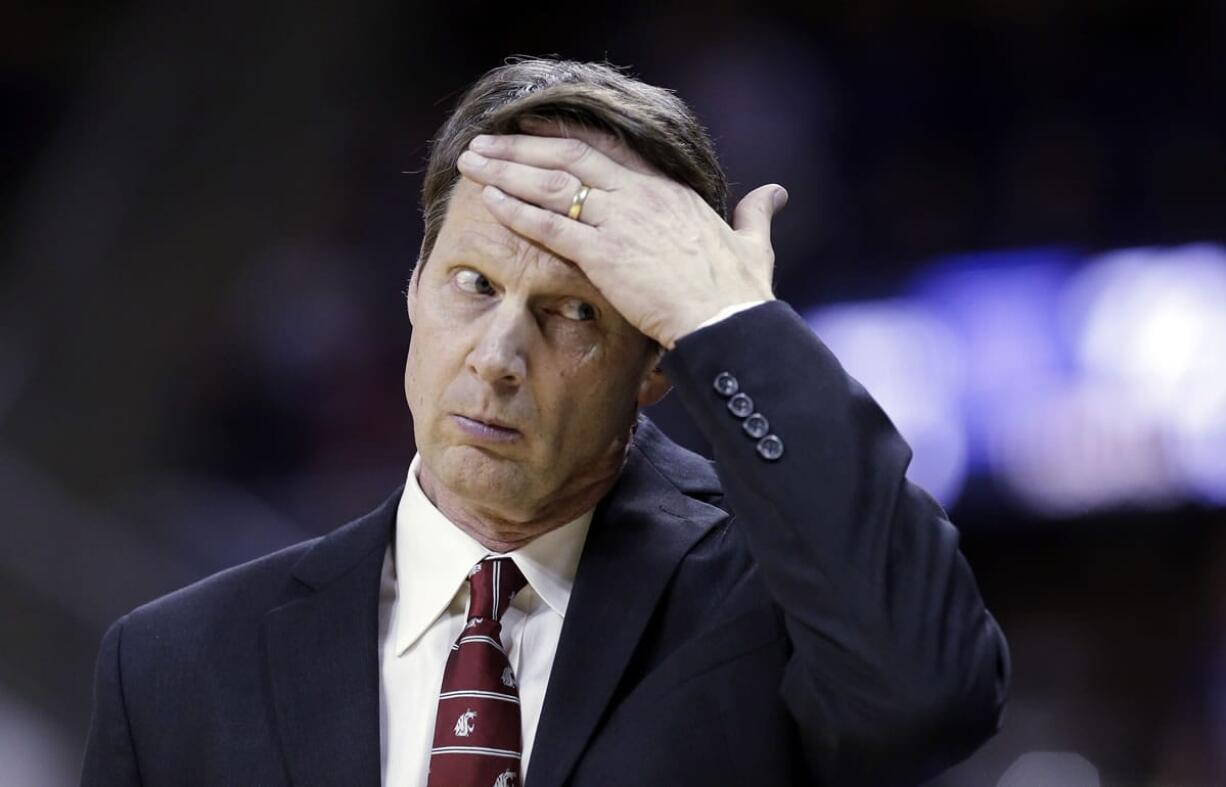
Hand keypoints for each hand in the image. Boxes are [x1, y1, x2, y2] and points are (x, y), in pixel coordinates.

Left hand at [455, 126, 786, 348]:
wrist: (729, 322)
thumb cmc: (741, 292)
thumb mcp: (754, 245)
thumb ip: (757, 216)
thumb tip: (776, 195)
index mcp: (668, 192)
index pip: (605, 152)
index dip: (563, 139)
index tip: (531, 129)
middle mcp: (639, 196)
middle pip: (567, 158)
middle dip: (520, 148)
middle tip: (484, 142)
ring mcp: (619, 222)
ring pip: (551, 184)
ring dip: (506, 170)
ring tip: (472, 161)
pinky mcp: (604, 254)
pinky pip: (550, 225)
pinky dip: (516, 210)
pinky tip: (489, 199)